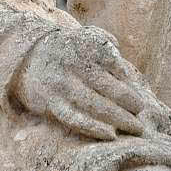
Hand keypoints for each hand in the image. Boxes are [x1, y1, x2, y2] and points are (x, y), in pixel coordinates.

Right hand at [11, 26, 147, 140]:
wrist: (28, 56)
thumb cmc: (68, 49)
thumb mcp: (85, 36)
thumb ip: (107, 45)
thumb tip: (126, 71)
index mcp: (82, 44)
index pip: (112, 62)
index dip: (127, 78)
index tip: (137, 90)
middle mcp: (71, 63)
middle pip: (106, 86)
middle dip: (129, 102)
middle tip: (142, 112)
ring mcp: (61, 84)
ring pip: (94, 105)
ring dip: (118, 118)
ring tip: (135, 127)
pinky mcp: (51, 102)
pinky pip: (75, 118)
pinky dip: (94, 128)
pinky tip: (111, 134)